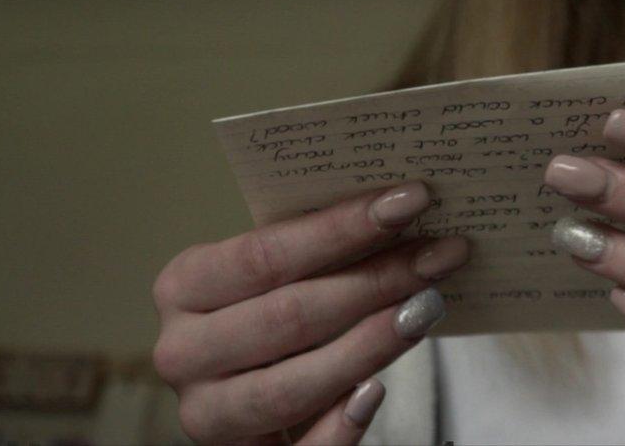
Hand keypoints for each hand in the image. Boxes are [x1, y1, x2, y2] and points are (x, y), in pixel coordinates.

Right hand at [152, 182, 465, 443]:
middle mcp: (183, 351)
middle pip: (289, 316)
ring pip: (292, 386)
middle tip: (441, 255)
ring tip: (427, 308)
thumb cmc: (269, 308)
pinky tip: (377, 390)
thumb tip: (400, 209)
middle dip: (376, 281)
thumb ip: (315, 250)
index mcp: (184, 286)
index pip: (266, 254)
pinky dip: (341, 424)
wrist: (247, 381)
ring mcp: (206, 413)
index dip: (342, 228)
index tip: (411, 201)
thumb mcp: (274, 274)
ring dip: (370, 345)